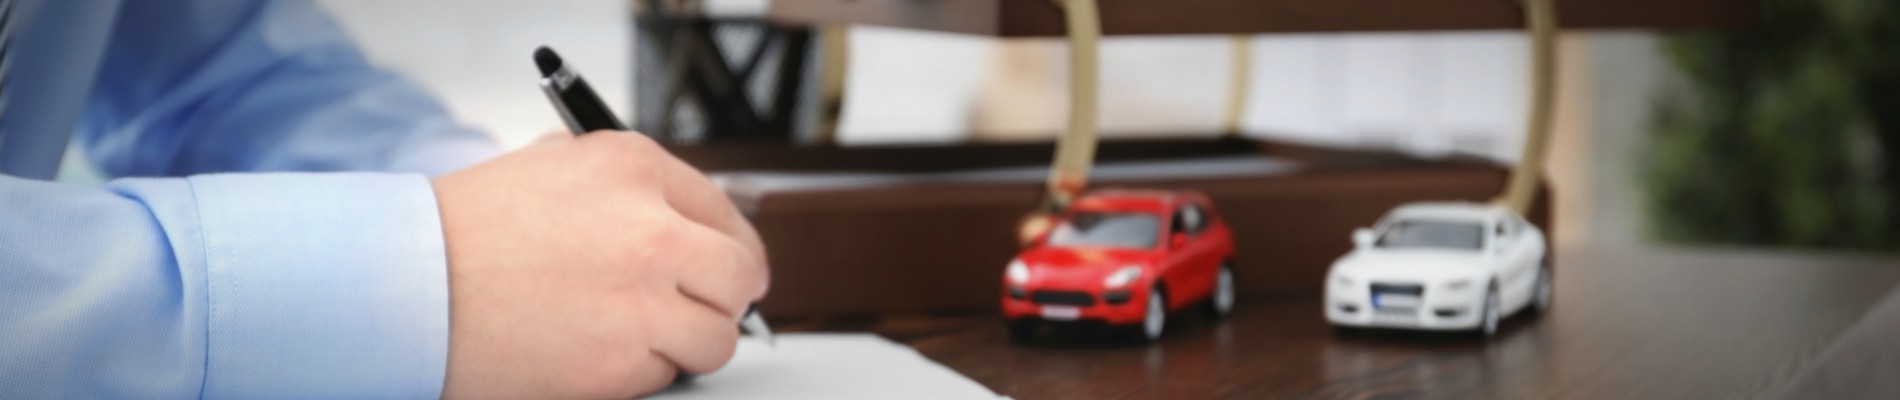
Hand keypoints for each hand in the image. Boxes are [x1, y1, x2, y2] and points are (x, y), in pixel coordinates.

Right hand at [433, 131, 767, 397]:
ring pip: (716, 337)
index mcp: (634, 168)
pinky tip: (592, 350)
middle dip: (731, 296)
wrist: (403, 288)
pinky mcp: (620, 364)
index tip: (734, 265)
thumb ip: (627, 187)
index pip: (724, 211)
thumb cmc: (464, 230)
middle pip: (740, 275)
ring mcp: (641, 302)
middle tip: (716, 308)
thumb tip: (686, 224)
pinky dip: (638, 371)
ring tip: (642, 335)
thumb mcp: (553, 166)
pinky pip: (664, 374)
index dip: (732, 245)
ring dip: (688, 341)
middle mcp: (650, 231)